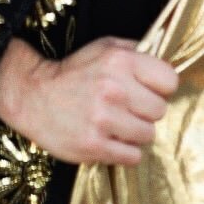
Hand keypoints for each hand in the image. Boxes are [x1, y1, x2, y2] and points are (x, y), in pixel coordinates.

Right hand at [0, 36, 177, 165]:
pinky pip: (133, 156)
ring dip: (135, 132)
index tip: (147, 89)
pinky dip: (124, 151)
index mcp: (120, 60)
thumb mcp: (104, 47)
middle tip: (127, 107)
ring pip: (148, 135)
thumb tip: (166, 62)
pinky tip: (109, 138)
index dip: (160, 86)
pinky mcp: (96, 146)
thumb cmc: (74, 72)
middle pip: (160, 110)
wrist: (34, 97)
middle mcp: (115, 88)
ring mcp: (105, 119)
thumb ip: (135, 51)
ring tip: (116, 123)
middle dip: (146, 110)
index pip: (169, 80)